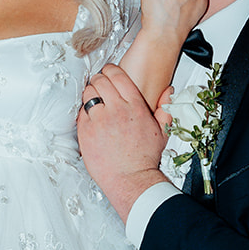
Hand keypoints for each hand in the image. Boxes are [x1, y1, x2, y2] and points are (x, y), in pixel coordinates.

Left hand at [78, 64, 169, 221]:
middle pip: (100, 80)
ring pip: (88, 93)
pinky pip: (80, 112)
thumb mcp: (162, 132)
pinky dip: (84, 111)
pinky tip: (90, 116)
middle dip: (99, 79)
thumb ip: (164, 109)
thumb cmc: (144, 158)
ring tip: (94, 99)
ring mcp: (99, 120)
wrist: (131, 179)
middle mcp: (116, 110)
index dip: (111, 70)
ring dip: (90, 93)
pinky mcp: (85, 131)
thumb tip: (168, 92)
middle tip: (99, 84)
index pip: (118, 75)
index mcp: (135, 106)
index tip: (109, 72)